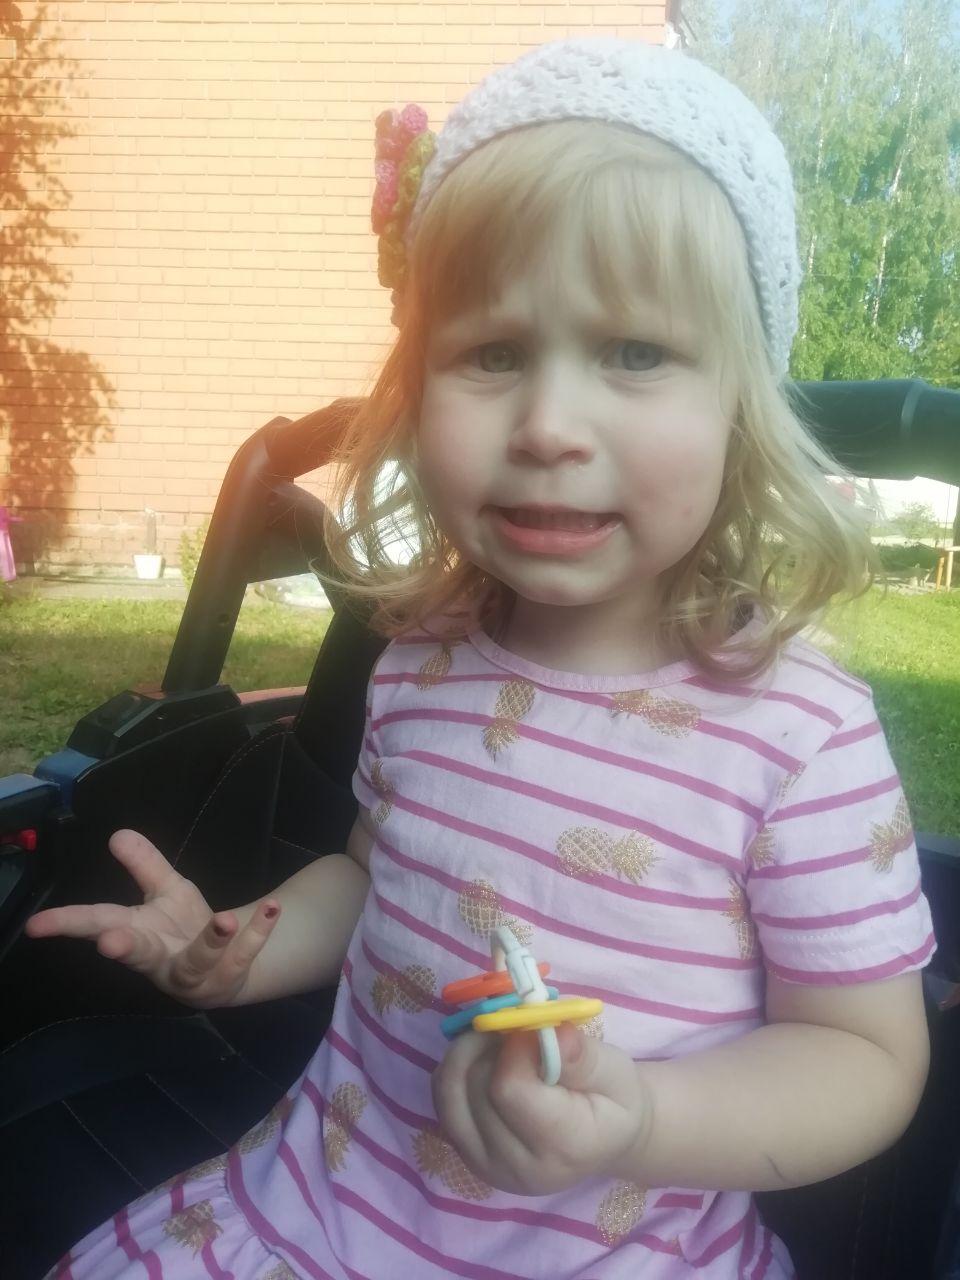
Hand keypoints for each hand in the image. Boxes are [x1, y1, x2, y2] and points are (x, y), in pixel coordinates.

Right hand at [25, 828, 280, 1008]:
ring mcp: (194, 974)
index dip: (65, 925)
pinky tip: (272, 908)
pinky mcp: (228, 977)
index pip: (96, 925)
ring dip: (212, 941)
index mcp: (138, 934)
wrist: (230, 966)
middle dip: (124, 948)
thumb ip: (145, 866)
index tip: (37, 925)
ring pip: (199, 961)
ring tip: (226, 920)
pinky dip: (258, 932)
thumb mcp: (166, 892)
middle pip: (138, 954)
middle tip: (112, 943)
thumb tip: (118, 833)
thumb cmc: (185, 928)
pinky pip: (244, 955)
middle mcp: (160, 960)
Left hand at [432, 1023, 652, 1195]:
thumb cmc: (613, 1100)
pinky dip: (457, 1070)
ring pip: (450, 1092)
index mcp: (563, 1147)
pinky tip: (484, 1060)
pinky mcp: (467, 1156)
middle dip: (489, 1044)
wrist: (605, 1139)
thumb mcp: (614, 1071)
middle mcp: (518, 1167)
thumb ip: (580, 1056)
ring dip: (467, 1053)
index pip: (509, 1090)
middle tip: (516, 1029)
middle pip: (474, 1087)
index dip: (513, 1046)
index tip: (531, 1028)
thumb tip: (546, 1031)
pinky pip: (442, 1100)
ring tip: (499, 1042)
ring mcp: (487, 1167)